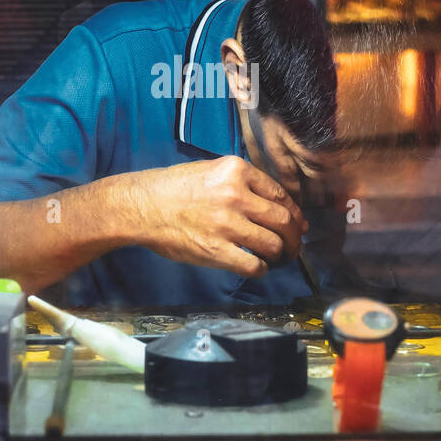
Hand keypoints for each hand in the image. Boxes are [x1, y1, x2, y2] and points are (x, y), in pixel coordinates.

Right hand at [132, 156, 306, 278]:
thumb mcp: (212, 170)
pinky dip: (262, 269)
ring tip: (278, 258)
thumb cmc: (173, 188)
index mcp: (237, 171)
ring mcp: (227, 223)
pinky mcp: (216, 250)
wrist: (141, 206)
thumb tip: (274, 205)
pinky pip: (254, 265)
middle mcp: (236, 195)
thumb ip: (243, 183)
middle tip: (294, 246)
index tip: (298, 224)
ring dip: (281, 255)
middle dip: (294, 237)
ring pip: (273, 244)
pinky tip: (258, 267)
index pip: (280, 195)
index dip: (294, 213)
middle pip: (283, 220)